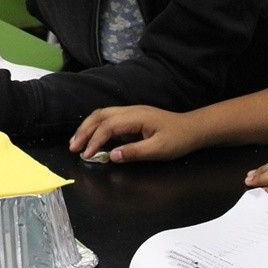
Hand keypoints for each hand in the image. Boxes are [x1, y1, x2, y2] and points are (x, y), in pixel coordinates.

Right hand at [69, 106, 201, 162]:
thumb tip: (111, 156)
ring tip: (76, 142)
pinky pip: (108, 118)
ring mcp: (130, 112)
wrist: (194, 128)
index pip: (107, 126)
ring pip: (102, 115)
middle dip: (83, 131)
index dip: (94, 140)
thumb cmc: (179, 139)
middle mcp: (130, 111)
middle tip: (72, 147)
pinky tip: (92, 136)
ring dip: (87, 127)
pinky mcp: (132, 117)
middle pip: (99, 116)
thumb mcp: (158, 150)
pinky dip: (96, 126)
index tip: (86, 155)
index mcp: (136, 117)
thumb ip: (134, 152)